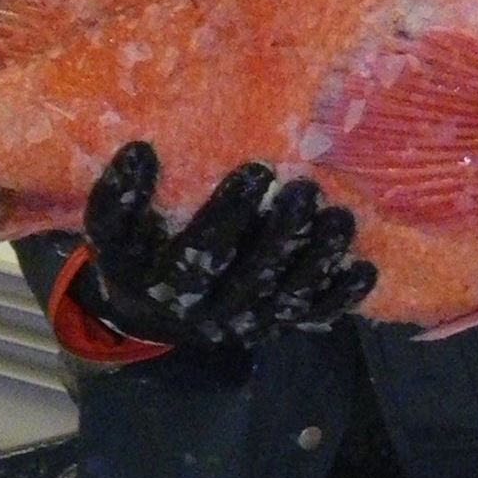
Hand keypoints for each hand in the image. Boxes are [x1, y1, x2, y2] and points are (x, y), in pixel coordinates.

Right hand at [75, 140, 375, 351]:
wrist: (151, 315)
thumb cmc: (137, 256)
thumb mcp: (113, 234)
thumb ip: (117, 198)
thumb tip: (141, 151)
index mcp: (166, 287)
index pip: (200, 254)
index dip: (228, 214)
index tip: (258, 171)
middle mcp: (210, 313)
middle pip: (253, 278)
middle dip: (283, 234)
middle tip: (307, 189)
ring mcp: (247, 324)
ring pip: (288, 297)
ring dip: (319, 259)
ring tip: (341, 218)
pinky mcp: (275, 326)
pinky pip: (312, 316)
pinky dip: (340, 296)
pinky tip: (364, 268)